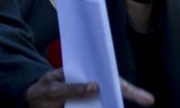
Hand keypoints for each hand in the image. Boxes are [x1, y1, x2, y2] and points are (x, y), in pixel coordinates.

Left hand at [25, 69, 154, 106]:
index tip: (132, 87)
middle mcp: (89, 86)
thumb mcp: (52, 89)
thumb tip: (96, 87)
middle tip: (148, 99)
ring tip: (138, 100)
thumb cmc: (41, 92)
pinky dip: (107, 105)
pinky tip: (114, 105)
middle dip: (130, 93)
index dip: (120, 82)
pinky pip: (98, 107)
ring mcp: (89, 100)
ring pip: (108, 101)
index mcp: (81, 75)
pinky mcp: (87, 107)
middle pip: (112, 89)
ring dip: (115, 102)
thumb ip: (71, 89)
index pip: (105, 74)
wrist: (31, 103)